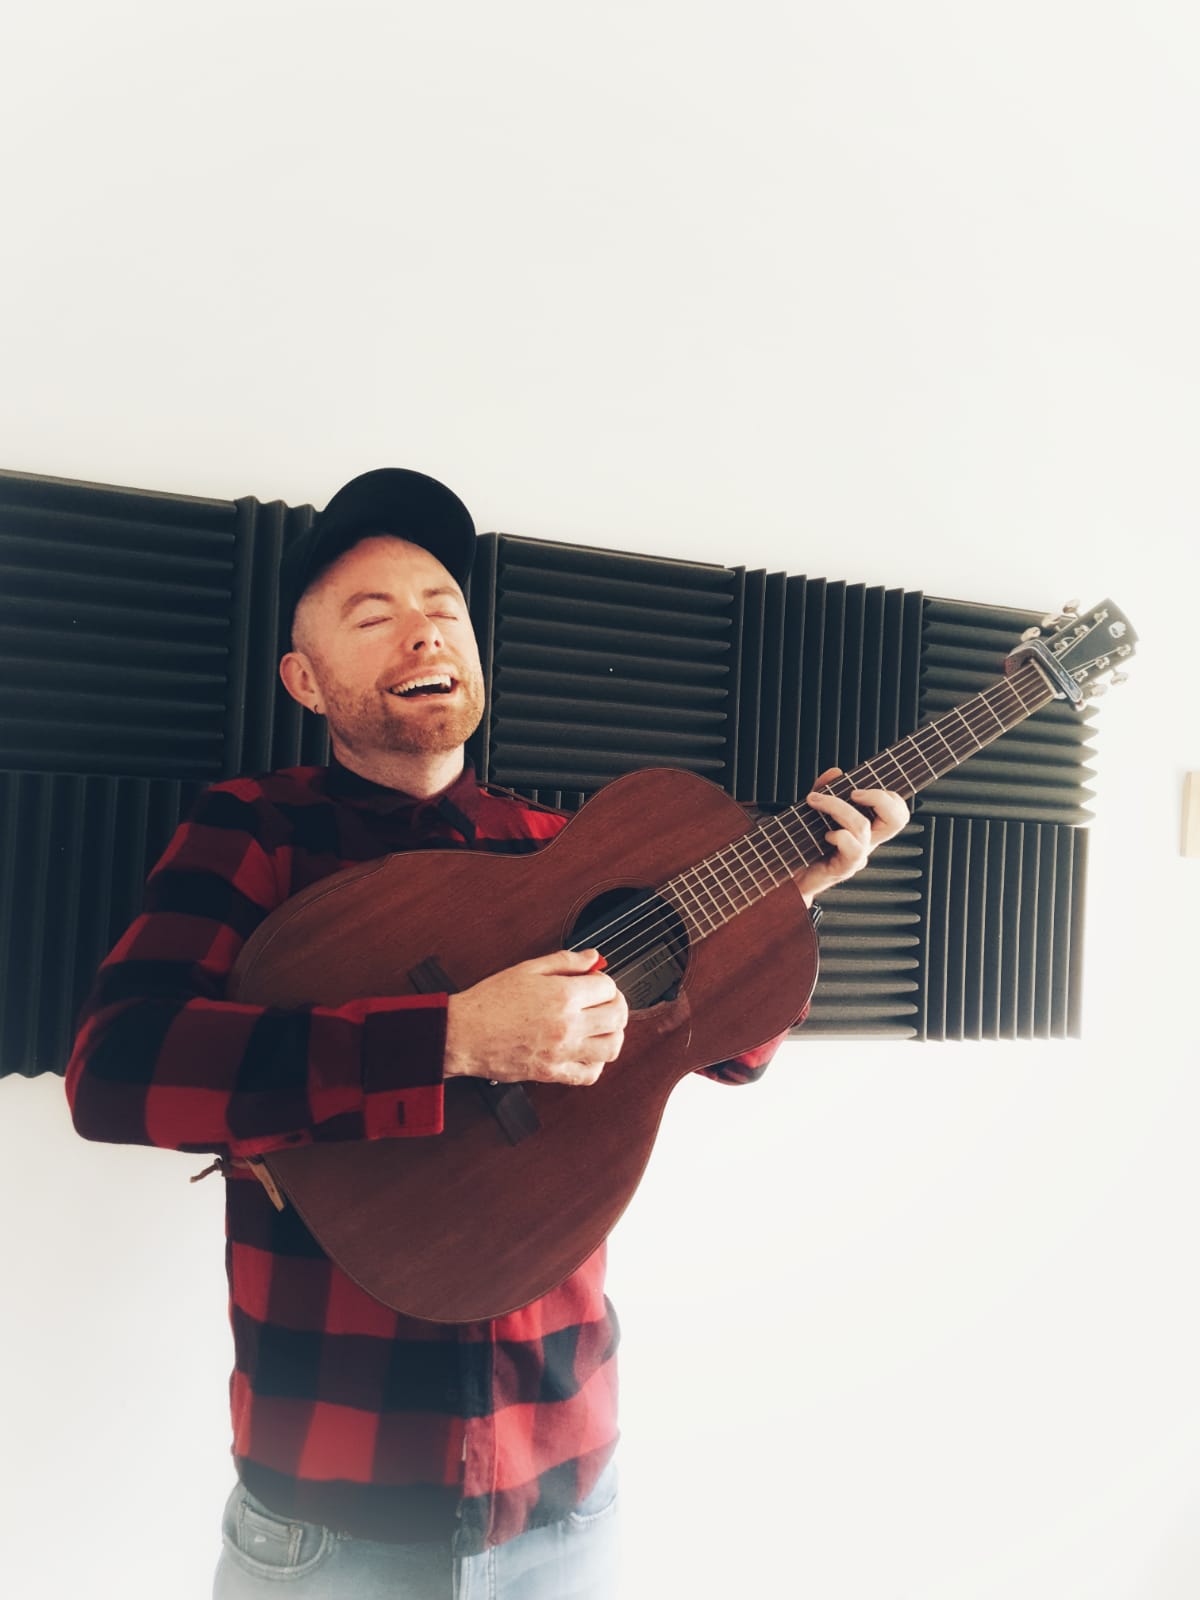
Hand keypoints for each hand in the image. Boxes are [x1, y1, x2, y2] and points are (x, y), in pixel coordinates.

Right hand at [444, 948, 627, 1086]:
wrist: (463, 1034)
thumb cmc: (489, 1002)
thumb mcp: (527, 969)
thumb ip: (565, 961)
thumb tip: (592, 957)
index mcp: (562, 996)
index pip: (608, 988)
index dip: (604, 981)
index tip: (593, 982)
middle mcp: (568, 1025)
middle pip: (617, 1017)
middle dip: (616, 1005)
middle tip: (603, 1001)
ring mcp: (562, 1052)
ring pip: (612, 1047)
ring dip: (613, 1034)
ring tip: (600, 1026)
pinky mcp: (552, 1073)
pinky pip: (590, 1074)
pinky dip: (597, 1063)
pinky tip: (587, 1051)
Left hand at [794, 766, 909, 903]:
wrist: (790, 878)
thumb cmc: (804, 845)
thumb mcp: (814, 811)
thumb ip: (825, 791)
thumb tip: (836, 773)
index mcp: (867, 827)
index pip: (897, 811)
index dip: (889, 795)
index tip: (858, 788)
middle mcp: (868, 841)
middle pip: (897, 820)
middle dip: (879, 798)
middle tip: (854, 793)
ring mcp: (858, 856)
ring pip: (863, 827)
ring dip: (839, 808)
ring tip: (817, 803)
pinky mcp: (844, 868)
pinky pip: (853, 849)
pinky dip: (838, 836)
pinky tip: (824, 835)